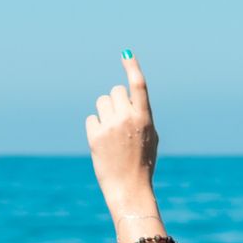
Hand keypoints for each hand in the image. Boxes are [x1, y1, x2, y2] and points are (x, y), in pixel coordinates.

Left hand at [85, 52, 158, 217]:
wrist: (129, 188)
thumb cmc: (142, 163)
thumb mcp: (150, 137)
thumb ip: (141, 116)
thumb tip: (127, 99)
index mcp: (145, 117)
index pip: (138, 85)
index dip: (132, 67)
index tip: (125, 54)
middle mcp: (127, 118)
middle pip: (115, 91)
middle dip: (116, 100)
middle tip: (119, 119)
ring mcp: (110, 127)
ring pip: (101, 102)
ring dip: (105, 111)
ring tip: (111, 131)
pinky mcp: (95, 136)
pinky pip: (91, 118)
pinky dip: (95, 127)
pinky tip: (102, 141)